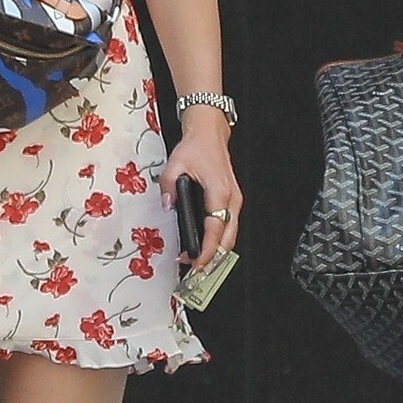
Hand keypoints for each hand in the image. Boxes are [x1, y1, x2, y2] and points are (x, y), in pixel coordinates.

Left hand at [161, 118, 241, 269]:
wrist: (209, 133)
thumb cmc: (197, 146)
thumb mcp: (175, 163)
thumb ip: (169, 186)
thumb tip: (168, 206)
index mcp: (219, 191)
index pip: (216, 229)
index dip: (206, 250)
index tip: (196, 263)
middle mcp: (232, 198)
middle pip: (228, 239)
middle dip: (213, 258)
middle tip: (194, 270)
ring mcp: (234, 200)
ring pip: (230, 235)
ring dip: (216, 251)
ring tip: (196, 261)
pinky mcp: (232, 200)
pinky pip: (228, 226)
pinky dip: (218, 240)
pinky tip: (204, 245)